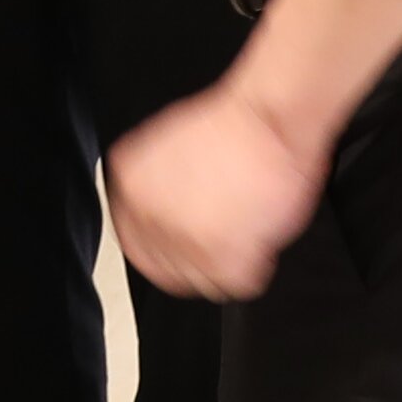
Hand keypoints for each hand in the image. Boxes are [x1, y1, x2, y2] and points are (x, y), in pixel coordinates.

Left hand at [111, 79, 326, 301]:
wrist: (270, 118)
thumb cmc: (234, 127)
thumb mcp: (167, 150)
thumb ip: (155, 190)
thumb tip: (163, 213)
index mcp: (130, 186)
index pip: (133, 242)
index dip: (164, 247)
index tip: (180, 247)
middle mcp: (150, 217)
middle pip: (167, 267)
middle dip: (197, 255)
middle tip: (221, 236)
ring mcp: (185, 242)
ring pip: (203, 280)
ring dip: (226, 260)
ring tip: (244, 224)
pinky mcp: (224, 259)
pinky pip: (237, 282)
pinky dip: (254, 262)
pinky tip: (257, 230)